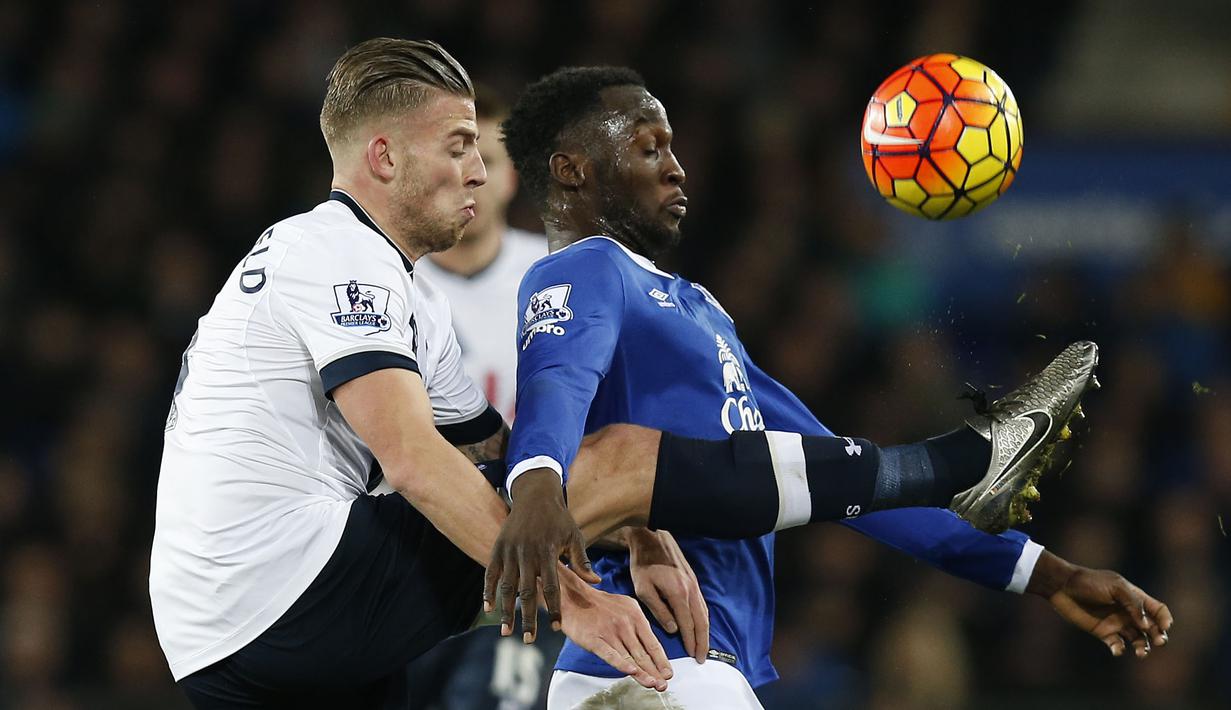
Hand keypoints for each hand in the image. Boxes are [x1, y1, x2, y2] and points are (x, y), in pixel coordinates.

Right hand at [484, 469, 599, 642]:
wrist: (535, 494)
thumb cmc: (559, 518)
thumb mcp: (575, 535)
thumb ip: (582, 560)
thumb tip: (596, 582)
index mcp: (548, 552)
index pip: (552, 587)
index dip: (554, 608)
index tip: (557, 628)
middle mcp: (527, 553)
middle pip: (527, 592)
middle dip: (528, 618)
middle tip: (528, 640)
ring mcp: (510, 551)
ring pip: (507, 587)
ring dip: (506, 611)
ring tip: (506, 632)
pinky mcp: (498, 548)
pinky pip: (490, 573)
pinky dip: (488, 591)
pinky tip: (488, 608)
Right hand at [558, 564, 673, 690]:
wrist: (573, 597)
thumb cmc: (600, 604)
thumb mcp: (626, 606)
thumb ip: (638, 624)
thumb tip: (651, 645)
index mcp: (635, 615)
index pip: (652, 642)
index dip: (661, 660)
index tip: (668, 673)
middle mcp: (625, 624)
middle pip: (643, 652)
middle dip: (655, 671)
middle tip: (663, 684)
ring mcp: (609, 632)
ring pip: (629, 656)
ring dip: (642, 673)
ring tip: (652, 684)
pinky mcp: (594, 639)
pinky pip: (609, 654)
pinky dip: (621, 663)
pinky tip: (630, 672)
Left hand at [628, 528, 709, 662]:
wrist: (651, 537)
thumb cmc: (643, 564)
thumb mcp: (644, 589)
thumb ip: (659, 610)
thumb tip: (673, 629)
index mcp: (678, 593)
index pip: (688, 624)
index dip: (690, 642)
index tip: (692, 656)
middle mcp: (691, 589)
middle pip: (701, 621)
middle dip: (702, 641)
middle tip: (702, 658)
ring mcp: (694, 584)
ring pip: (704, 612)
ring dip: (705, 631)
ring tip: (703, 646)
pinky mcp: (693, 579)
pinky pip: (702, 603)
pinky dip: (703, 617)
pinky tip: (701, 625)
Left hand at [1028, 551, 1172, 657]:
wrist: (1063, 586)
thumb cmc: (1090, 582)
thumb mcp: (1115, 587)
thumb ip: (1133, 604)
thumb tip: (1146, 625)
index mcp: (1135, 597)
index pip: (1158, 610)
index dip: (1165, 619)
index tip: (1165, 626)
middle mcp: (1129, 612)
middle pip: (1152, 628)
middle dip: (1159, 636)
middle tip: (1158, 641)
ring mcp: (1117, 623)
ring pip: (1138, 640)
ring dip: (1143, 647)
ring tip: (1141, 652)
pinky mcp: (1104, 633)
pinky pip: (1117, 645)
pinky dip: (1120, 650)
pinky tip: (1117, 649)